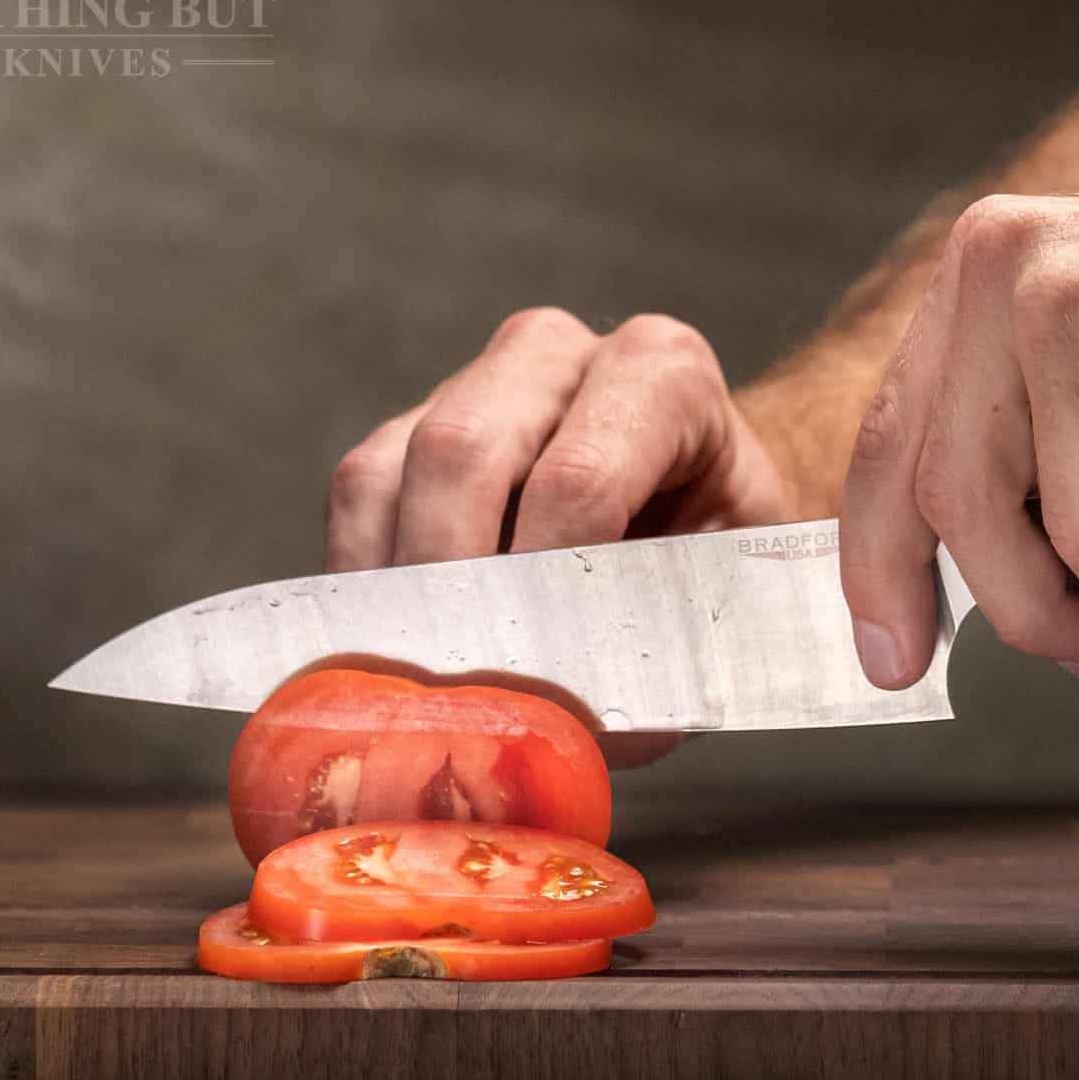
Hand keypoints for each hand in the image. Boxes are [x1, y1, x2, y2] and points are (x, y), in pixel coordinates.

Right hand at [327, 308, 795, 765]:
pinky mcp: (405, 429)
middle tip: (453, 688)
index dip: (542, 588)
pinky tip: (392, 653)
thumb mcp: (725, 598)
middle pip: (461, 451)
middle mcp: (557, 355)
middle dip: (447, 586)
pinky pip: (354, 500)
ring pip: (386, 472)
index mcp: (662, 373)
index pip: (580, 479)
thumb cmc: (717, 556)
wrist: (701, 511)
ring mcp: (472, 381)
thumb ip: (656, 647)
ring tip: (419, 682)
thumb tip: (555, 724)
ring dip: (392, 593)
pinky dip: (362, 586)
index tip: (529, 682)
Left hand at [839, 194, 1078, 691]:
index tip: (890, 652)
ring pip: (1062, 545)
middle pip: (955, 503)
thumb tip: (931, 585)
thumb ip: (1013, 438)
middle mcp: (1014, 274)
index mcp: (984, 263)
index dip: (878, 563)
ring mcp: (1078, 321)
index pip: (891, 440)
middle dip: (1020, 615)